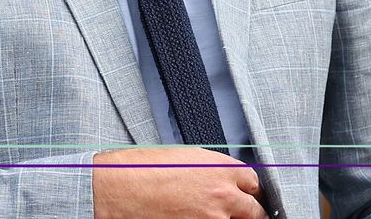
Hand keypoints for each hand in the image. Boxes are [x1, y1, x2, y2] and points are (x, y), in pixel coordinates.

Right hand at [94, 147, 266, 218]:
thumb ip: (209, 170)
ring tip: (207, 215)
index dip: (247, 190)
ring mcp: (214, 218)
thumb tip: (219, 180)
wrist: (116, 189)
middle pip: (254, 210)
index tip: (244, 195)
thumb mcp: (181, 158)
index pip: (253, 183)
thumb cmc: (140, 170)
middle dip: (247, 212)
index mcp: (219, 168)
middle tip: (239, 214)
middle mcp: (223, 193)